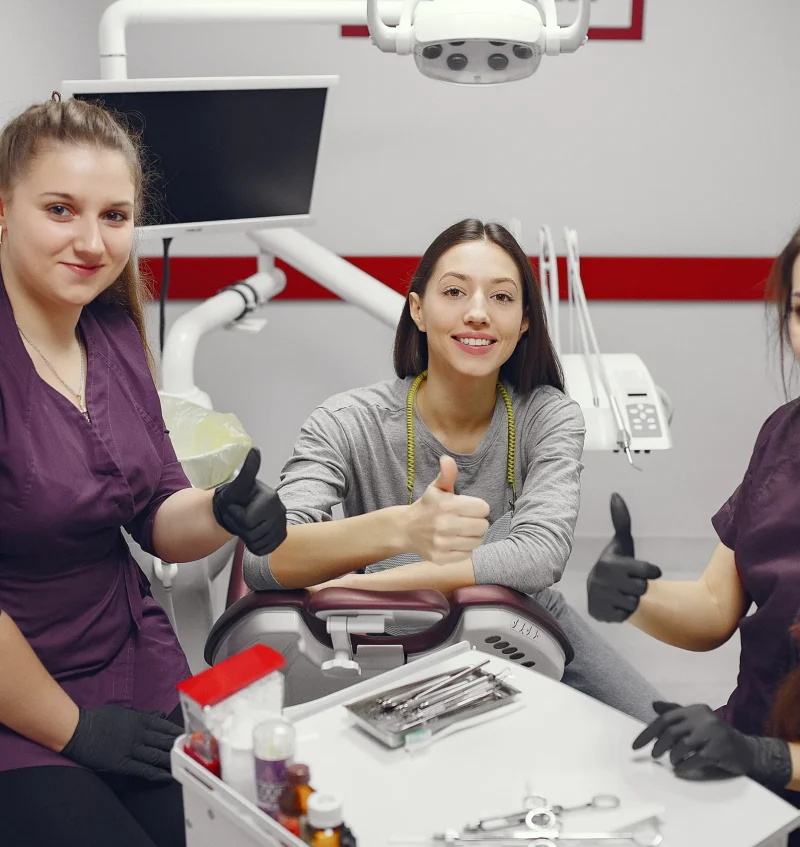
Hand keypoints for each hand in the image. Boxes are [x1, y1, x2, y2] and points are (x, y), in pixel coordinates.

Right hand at [61, 705, 181, 783]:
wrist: (79, 730)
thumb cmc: (99, 718)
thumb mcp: (125, 711)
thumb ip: (144, 714)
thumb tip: (160, 715)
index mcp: (140, 720)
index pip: (165, 726)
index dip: (177, 732)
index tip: (188, 735)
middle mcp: (139, 734)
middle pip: (164, 741)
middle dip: (178, 746)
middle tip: (191, 751)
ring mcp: (131, 749)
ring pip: (157, 755)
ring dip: (171, 760)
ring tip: (184, 764)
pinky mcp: (122, 763)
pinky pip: (143, 769)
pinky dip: (156, 773)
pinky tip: (166, 776)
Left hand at [213, 448, 286, 555]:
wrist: (236, 509)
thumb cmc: (235, 497)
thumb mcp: (238, 484)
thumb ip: (248, 470)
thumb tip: (255, 450)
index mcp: (271, 498)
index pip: (247, 521)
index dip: (235, 516)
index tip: (235, 506)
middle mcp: (281, 511)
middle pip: (252, 533)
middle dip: (239, 527)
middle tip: (238, 516)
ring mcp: (282, 525)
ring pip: (257, 543)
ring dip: (245, 537)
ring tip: (244, 524)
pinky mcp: (281, 537)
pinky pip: (264, 550)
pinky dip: (254, 546)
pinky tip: (252, 533)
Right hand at [403, 456, 488, 564]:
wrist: (405, 529)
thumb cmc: (427, 506)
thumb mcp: (436, 488)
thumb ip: (447, 474)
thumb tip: (447, 459)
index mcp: (446, 504)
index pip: (483, 508)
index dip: (478, 507)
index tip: (469, 508)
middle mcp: (443, 524)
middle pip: (482, 526)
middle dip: (477, 522)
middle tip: (466, 521)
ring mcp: (441, 543)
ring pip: (477, 542)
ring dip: (472, 537)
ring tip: (461, 532)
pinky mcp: (440, 558)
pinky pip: (467, 555)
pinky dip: (464, 549)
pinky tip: (455, 542)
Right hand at [586, 493, 661, 622]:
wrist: (598, 588)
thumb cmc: (616, 562)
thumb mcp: (622, 543)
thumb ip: (621, 520)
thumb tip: (615, 494)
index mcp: (609, 563)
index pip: (649, 572)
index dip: (650, 571)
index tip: (646, 569)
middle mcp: (602, 581)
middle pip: (642, 588)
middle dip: (638, 585)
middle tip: (628, 580)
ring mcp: (599, 599)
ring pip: (634, 603)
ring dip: (631, 598)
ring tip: (621, 591)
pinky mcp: (599, 614)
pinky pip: (624, 616)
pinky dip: (622, 610)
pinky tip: (615, 602)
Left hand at [633, 701, 791, 789]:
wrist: (746, 750)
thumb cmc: (715, 736)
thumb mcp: (696, 720)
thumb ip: (675, 713)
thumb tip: (653, 705)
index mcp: (694, 709)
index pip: (665, 719)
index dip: (648, 732)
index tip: (635, 746)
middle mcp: (703, 718)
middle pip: (671, 732)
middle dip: (658, 745)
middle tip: (653, 755)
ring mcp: (712, 733)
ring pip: (681, 745)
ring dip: (672, 756)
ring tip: (672, 761)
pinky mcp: (719, 750)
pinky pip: (695, 759)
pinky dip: (684, 766)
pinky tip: (680, 770)